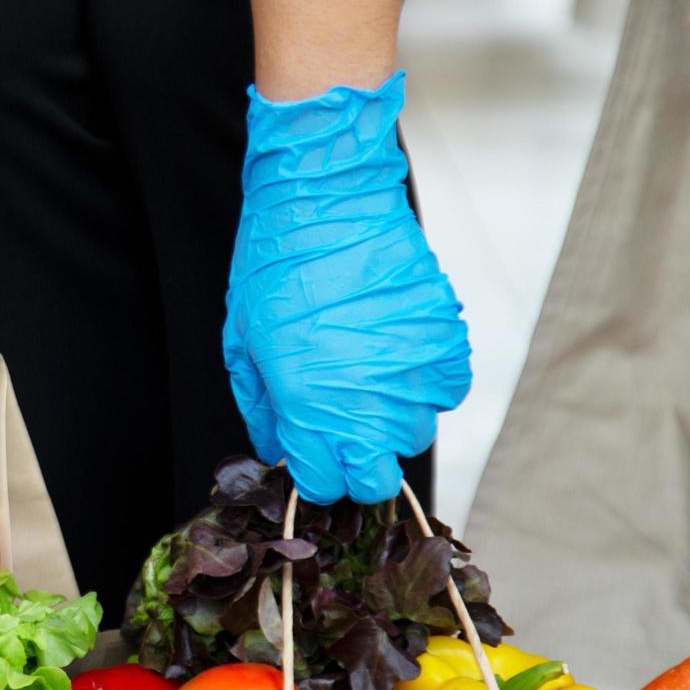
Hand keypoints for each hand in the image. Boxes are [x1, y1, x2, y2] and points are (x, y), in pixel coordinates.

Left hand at [223, 71, 470, 503]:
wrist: (326, 204)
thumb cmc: (274, 269)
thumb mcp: (242, 346)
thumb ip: (262, 409)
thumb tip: (277, 445)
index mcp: (310, 409)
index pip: (329, 485)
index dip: (318, 475)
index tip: (313, 455)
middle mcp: (367, 404)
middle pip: (379, 479)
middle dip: (361, 466)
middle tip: (345, 432)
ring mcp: (413, 375)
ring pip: (416, 435)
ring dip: (392, 421)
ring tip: (368, 380)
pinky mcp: (446, 342)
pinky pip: (447, 391)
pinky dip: (427, 383)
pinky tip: (399, 355)